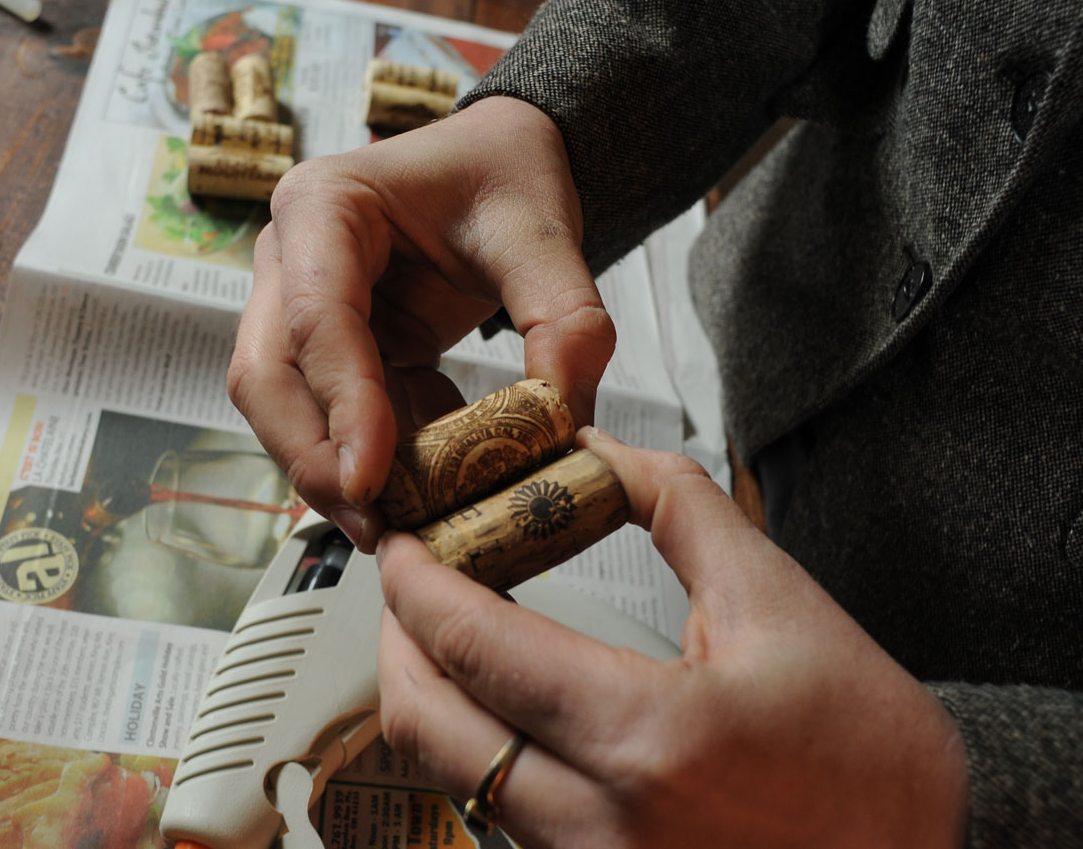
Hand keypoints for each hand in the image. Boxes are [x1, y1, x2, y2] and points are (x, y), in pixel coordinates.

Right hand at [228, 97, 615, 550]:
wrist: (503, 164)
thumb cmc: (506, 175)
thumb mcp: (544, 234)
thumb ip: (565, 320)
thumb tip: (563, 424)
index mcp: (325, 205)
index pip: (317, 318)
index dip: (342, 404)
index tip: (373, 479)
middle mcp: (292, 256)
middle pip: (267, 376)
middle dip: (313, 458)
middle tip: (374, 525)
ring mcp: (302, 306)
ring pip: (287, 408)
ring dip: (336, 471)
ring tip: (401, 529)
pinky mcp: (338, 349)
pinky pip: (339, 418)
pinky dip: (378, 460)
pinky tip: (431, 492)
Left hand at [377, 428, 969, 847]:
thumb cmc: (869, 757)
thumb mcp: (782, 605)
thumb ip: (680, 509)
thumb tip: (598, 453)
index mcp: (647, 738)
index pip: (479, 649)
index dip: (418, 585)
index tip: (404, 545)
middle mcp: (599, 823)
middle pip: (428, 726)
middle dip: (395, 642)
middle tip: (408, 584)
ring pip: (453, 776)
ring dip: (432, 694)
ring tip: (447, 630)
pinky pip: (497, 814)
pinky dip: (476, 748)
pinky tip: (499, 701)